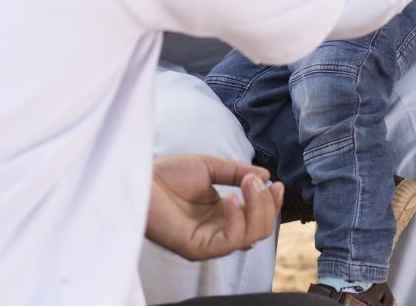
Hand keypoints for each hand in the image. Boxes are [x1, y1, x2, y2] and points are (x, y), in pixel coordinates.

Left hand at [145, 154, 283, 260]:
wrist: (140, 177)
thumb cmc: (168, 174)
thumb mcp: (210, 167)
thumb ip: (238, 172)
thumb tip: (266, 176)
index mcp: (222, 215)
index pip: (257, 218)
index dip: (271, 203)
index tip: (275, 182)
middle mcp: (218, 231)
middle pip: (259, 231)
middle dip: (267, 206)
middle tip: (258, 181)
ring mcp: (208, 242)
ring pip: (249, 238)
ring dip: (256, 208)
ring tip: (247, 184)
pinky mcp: (196, 248)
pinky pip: (229, 241)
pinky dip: (236, 219)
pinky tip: (230, 198)